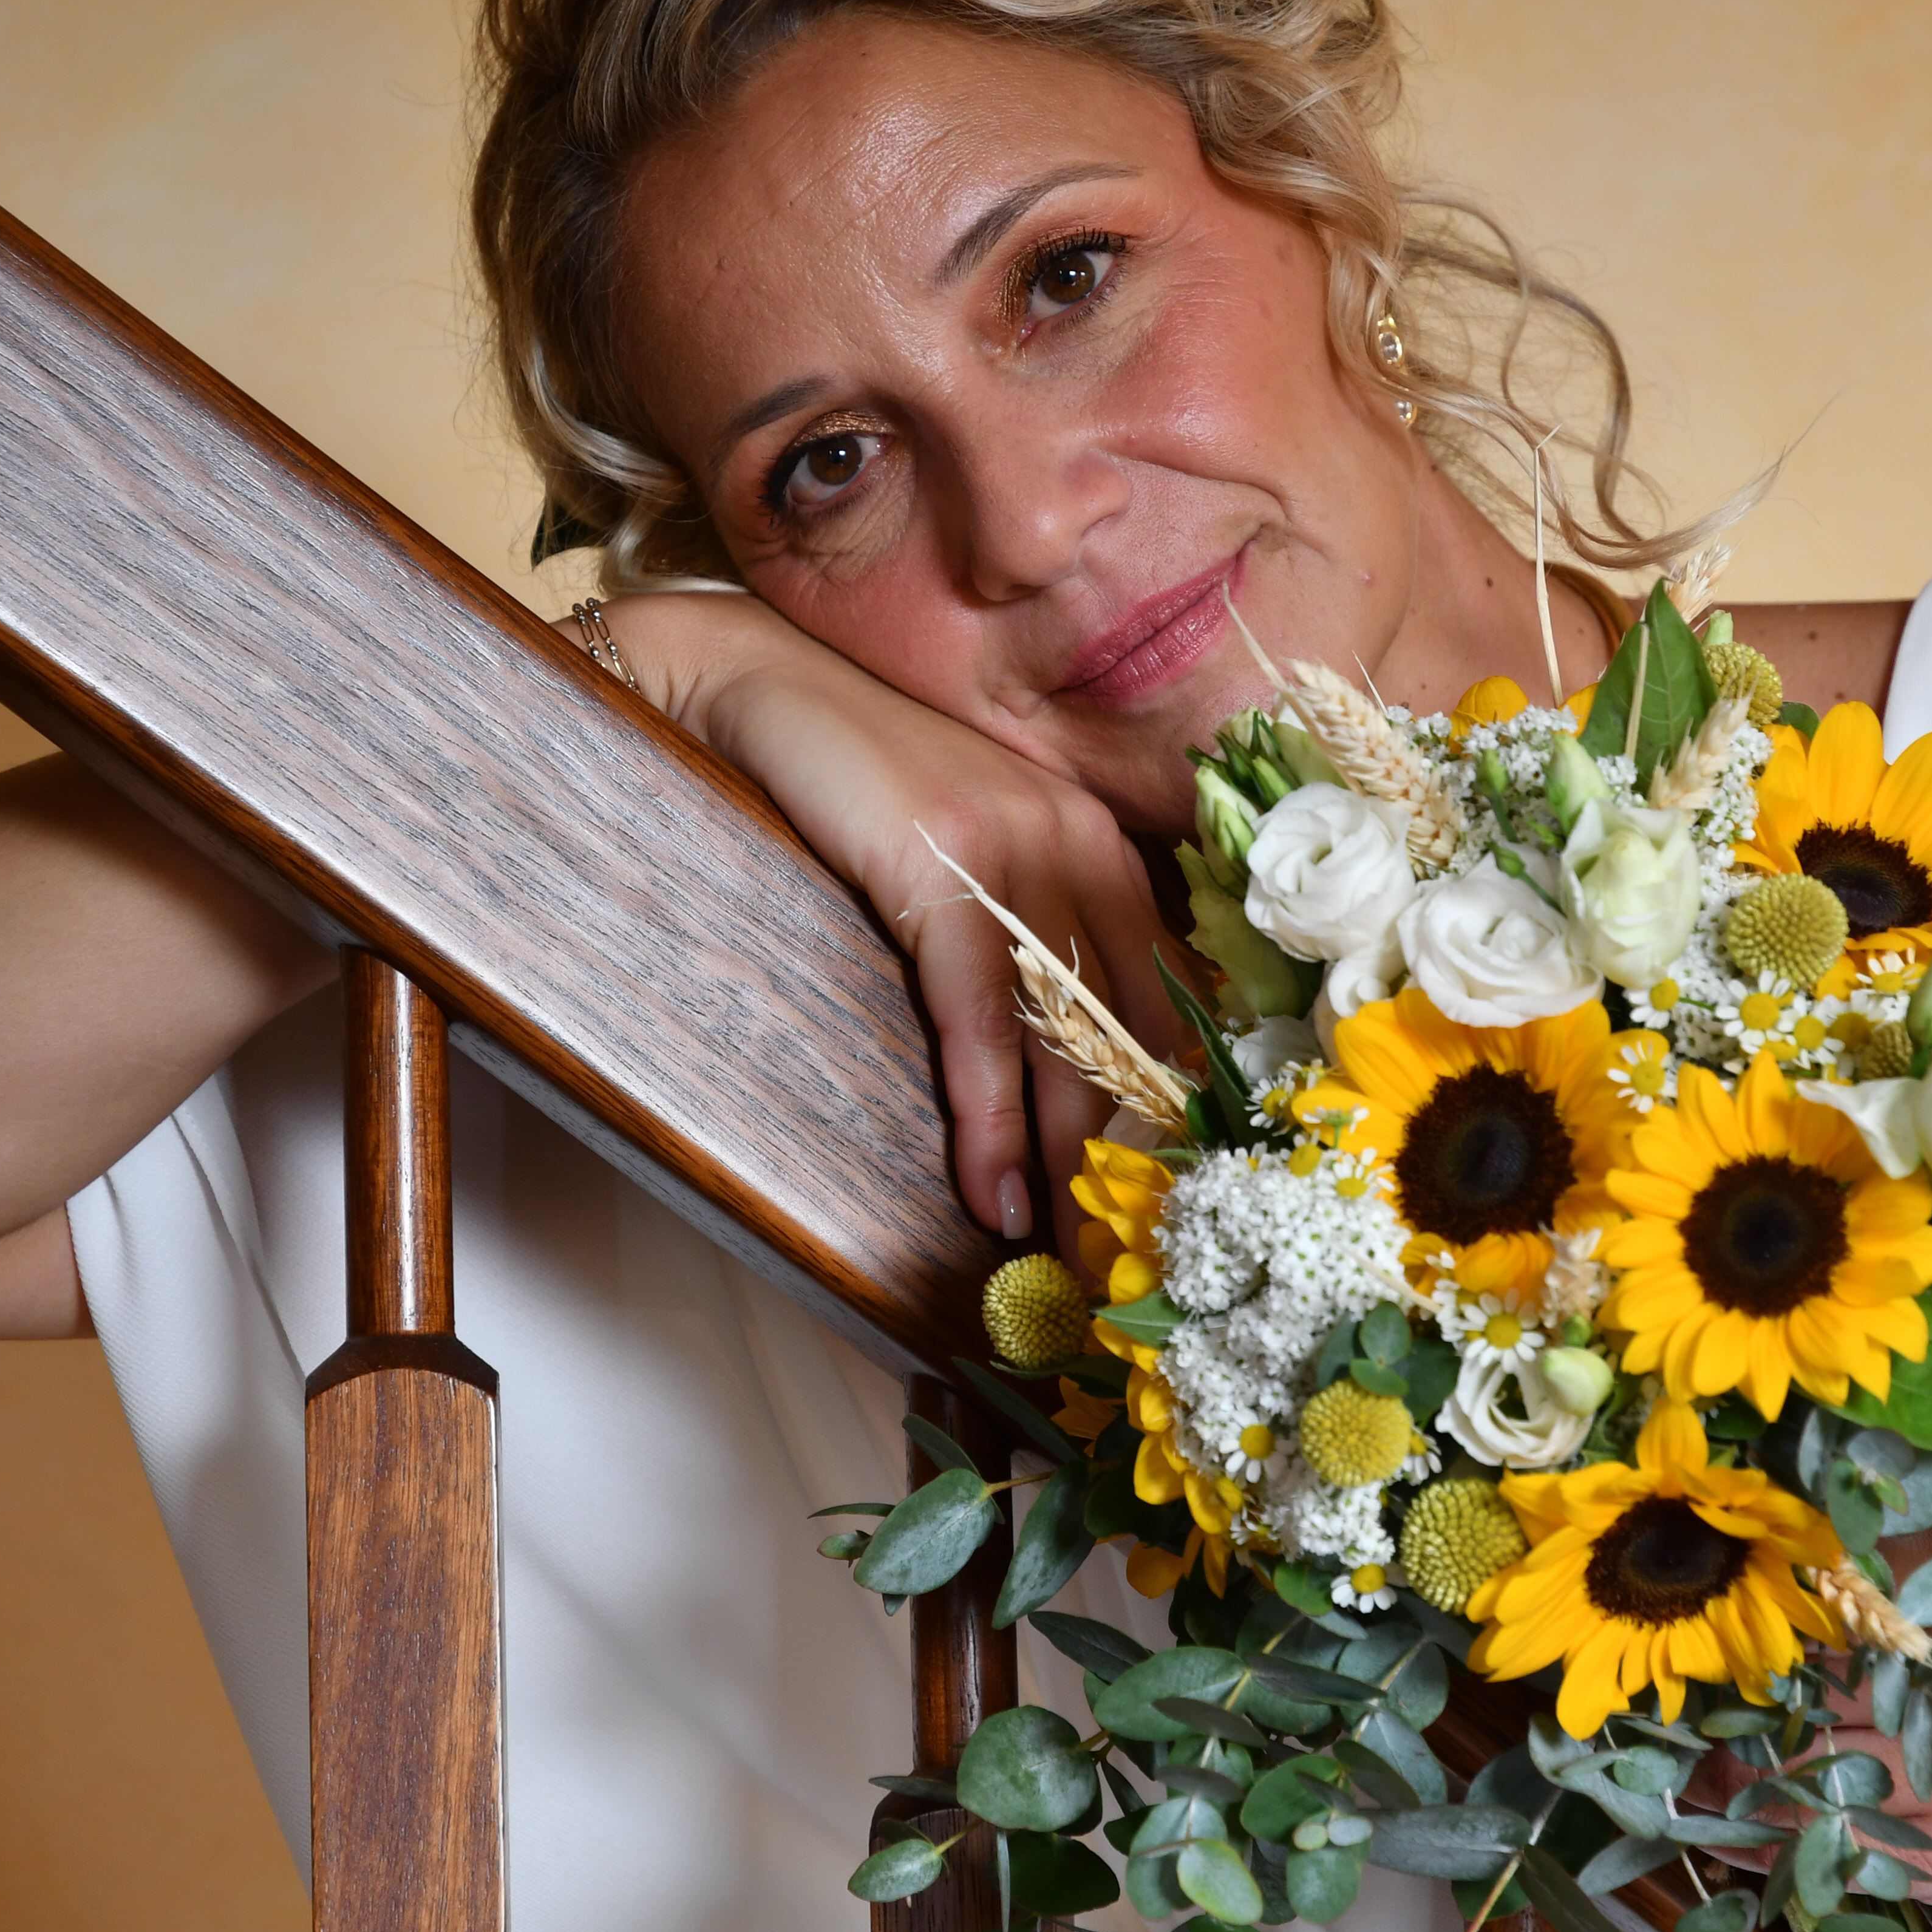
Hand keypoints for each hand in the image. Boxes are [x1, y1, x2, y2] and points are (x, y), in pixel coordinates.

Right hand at [588, 593, 1188, 1241]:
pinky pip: (979, 1023)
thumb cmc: (861, 776)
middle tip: (1119, 1242)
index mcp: (1098, 836)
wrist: (762, 686)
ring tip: (1057, 1245)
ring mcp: (1016, 849)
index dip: (1169, 1094)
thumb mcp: (972, 843)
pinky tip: (989, 1189)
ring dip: (1058, 1157)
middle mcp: (1079, 839)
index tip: (1163, 1181)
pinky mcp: (942, 869)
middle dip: (1127, 1144)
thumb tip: (1061, 1043)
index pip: (1168, 988)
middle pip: (1131, 1024)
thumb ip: (1029, 915)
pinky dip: (988, 1120)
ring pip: (1062, 1037)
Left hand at [1692, 1566, 1931, 1916]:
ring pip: (1812, 1842)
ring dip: (1744, 1821)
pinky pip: (1855, 1883)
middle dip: (1722, 1767)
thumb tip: (1804, 1539)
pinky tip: (1752, 1841)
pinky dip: (1799, 1860)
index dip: (1736, 1698)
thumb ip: (1898, 1571)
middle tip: (1656, 1756)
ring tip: (1684, 1798)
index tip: (1678, 1693)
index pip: (1804, 1701)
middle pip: (1794, 1778)